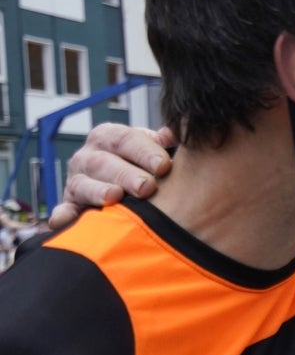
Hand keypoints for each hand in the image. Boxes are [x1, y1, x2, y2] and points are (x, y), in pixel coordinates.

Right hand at [48, 124, 176, 228]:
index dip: (144, 151)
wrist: (127, 188)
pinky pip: (63, 211)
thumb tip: (173, 134)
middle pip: (103, 162)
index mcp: (108, 137)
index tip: (164, 165)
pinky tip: (67, 220)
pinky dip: (63, 216)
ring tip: (116, 197)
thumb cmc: (144, 165)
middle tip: (147, 187)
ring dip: (98, 191)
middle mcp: (87, 157)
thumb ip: (163, 142)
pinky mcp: (70, 207)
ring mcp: (76, 182)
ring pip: (82, 185)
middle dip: (126, 174)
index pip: (124, 139)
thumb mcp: (152, 149)